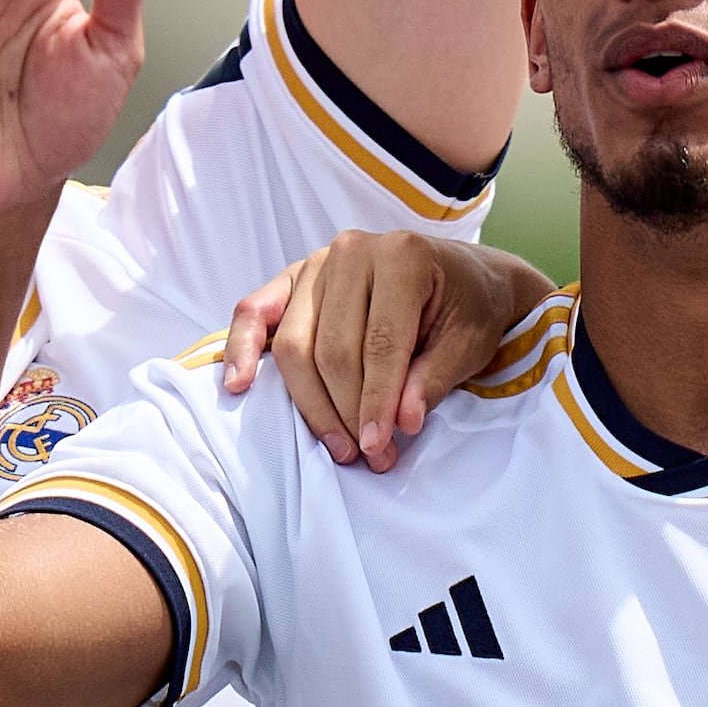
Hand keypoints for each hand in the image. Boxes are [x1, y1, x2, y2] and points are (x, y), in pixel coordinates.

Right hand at [219, 231, 554, 466]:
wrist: (466, 278)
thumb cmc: (470, 309)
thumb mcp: (470, 344)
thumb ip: (433, 380)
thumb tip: (400, 422)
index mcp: (402, 255)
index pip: (381, 343)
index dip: (377, 402)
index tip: (378, 447)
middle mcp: (353, 251)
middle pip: (331, 349)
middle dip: (347, 411)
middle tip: (368, 455)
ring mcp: (317, 263)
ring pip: (295, 344)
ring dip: (311, 403)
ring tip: (338, 445)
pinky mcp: (293, 279)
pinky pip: (255, 311)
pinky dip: (240, 347)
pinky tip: (237, 383)